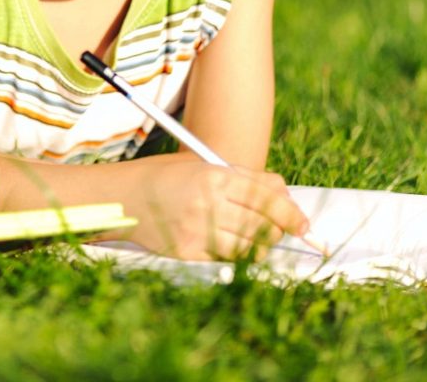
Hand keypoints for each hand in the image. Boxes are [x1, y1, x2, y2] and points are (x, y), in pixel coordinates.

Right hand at [126, 158, 308, 260]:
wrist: (123, 197)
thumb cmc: (168, 178)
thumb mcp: (206, 166)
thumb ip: (247, 179)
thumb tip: (287, 198)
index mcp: (214, 176)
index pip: (267, 198)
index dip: (291, 214)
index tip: (304, 224)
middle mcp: (207, 203)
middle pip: (263, 226)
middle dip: (279, 231)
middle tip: (283, 232)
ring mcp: (196, 230)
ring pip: (249, 248)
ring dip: (259, 246)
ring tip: (256, 239)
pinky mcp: (187, 252)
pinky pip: (226, 260)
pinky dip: (236, 255)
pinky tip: (231, 245)